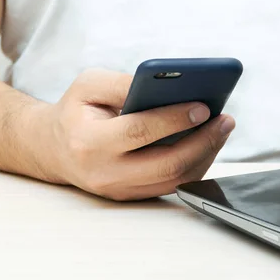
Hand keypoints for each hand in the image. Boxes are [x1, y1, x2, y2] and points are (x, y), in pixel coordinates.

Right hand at [36, 68, 234, 200]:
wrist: (54, 148)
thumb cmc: (76, 110)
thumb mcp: (89, 84)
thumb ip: (123, 83)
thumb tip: (167, 85)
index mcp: (89, 142)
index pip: (139, 132)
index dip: (174, 120)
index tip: (204, 106)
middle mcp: (105, 173)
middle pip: (165, 165)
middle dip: (202, 142)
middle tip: (225, 120)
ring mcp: (119, 190)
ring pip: (173, 180)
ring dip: (204, 154)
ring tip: (223, 128)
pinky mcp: (131, 196)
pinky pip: (171, 185)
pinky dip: (194, 164)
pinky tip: (208, 143)